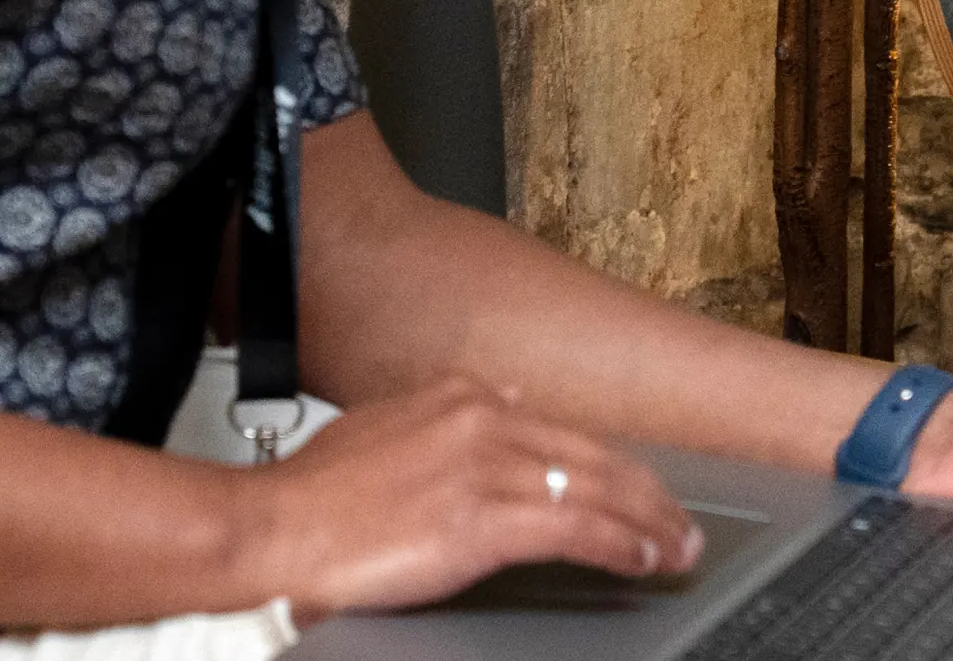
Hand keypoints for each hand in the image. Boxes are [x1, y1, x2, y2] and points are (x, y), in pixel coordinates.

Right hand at [242, 375, 704, 616]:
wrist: (273, 529)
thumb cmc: (312, 496)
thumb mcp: (384, 427)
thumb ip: (444, 417)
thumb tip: (500, 406)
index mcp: (459, 394)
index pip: (558, 426)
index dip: (606, 460)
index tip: (631, 482)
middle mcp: (483, 419)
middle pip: (592, 454)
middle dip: (644, 491)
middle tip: (678, 518)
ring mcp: (487, 467)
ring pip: (597, 490)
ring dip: (648, 522)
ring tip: (676, 544)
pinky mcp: (487, 519)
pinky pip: (578, 530)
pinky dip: (621, 545)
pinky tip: (643, 558)